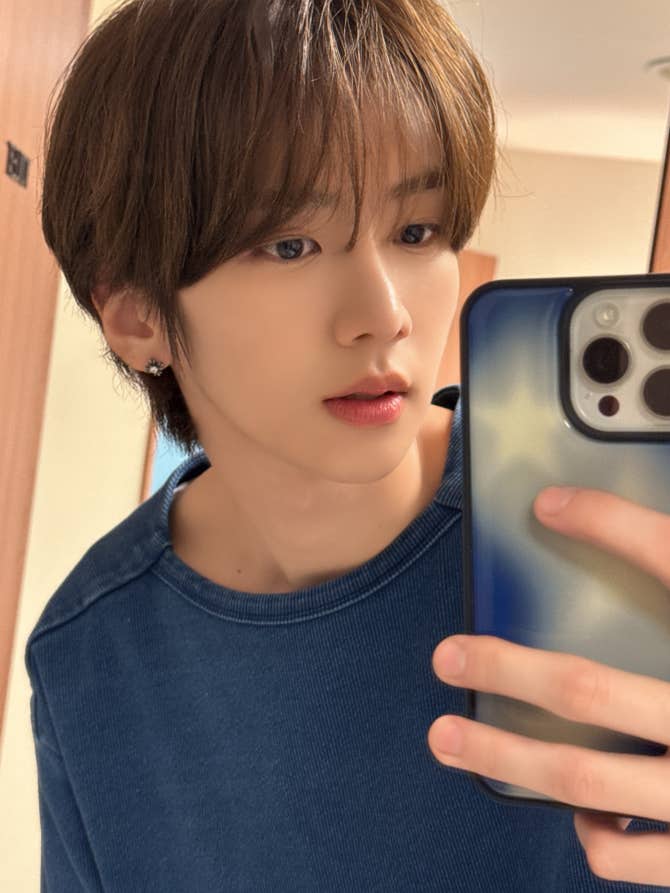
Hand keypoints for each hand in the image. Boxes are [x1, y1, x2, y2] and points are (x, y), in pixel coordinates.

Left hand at [428, 486, 669, 886]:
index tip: (547, 506)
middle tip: (447, 656)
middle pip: (589, 690)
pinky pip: (635, 854)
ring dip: (508, 760)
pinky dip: (596, 833)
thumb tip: (613, 525)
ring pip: (589, 777)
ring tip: (451, 741)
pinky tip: (580, 813)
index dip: (607, 525)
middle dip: (505, 671)